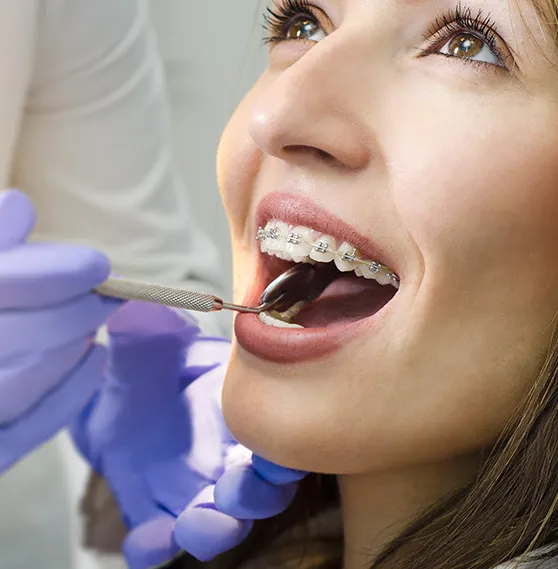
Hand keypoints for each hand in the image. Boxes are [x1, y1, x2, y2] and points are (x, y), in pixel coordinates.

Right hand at [0, 190, 119, 471]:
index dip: (49, 275)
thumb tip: (19, 205)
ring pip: (17, 385)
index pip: (0, 286)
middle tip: (111, 294)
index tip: (98, 265)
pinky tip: (98, 358)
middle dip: (74, 311)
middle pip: (11, 336)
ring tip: (96, 322)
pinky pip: (26, 430)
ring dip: (71, 347)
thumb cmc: (0, 310)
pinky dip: (69, 393)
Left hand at [71, 301, 306, 568]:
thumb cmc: (143, 359)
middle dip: (256, 495)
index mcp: (238, 408)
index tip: (279, 449)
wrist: (108, 392)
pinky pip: (160, 542)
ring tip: (193, 523)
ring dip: (215, 530)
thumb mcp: (146, 338)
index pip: (280, 432)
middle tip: (235, 487)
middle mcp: (226, 454)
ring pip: (220, 523)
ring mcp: (191, 487)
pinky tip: (145, 540)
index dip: (288, 446)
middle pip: (261, 490)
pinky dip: (156, 547)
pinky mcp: (154, 509)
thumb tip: (143, 310)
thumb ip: (151, 327)